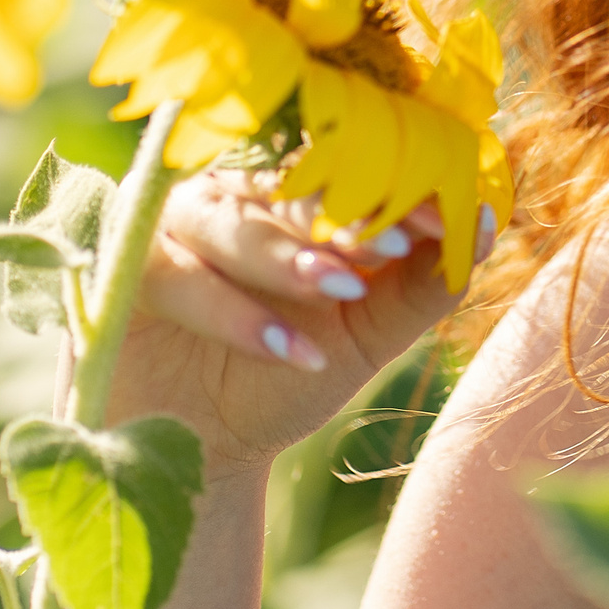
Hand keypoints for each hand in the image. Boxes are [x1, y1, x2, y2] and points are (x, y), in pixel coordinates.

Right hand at [106, 168, 491, 477]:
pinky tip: (291, 349)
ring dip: (288, 256)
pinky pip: (178, 277)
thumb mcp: (367, 332)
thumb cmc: (286, 370)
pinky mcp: (124, 264)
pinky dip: (236, 312)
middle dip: (344, 208)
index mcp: (292, 186)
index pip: (345, 163)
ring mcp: (173, 220)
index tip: (443, 218)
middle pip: (286, 178)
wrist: (199, 445)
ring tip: (341, 292)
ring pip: (231, 219)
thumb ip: (422, 280)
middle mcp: (232, 187)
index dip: (394, 184)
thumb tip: (484, 223)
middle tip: (393, 241)